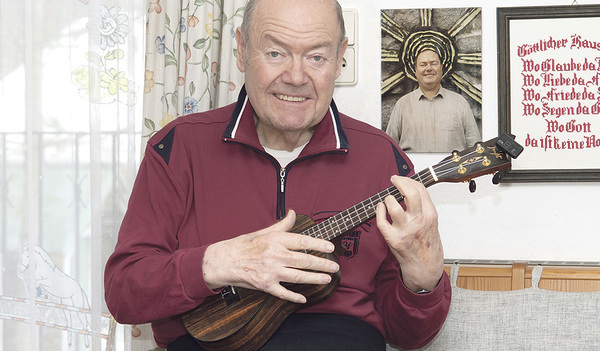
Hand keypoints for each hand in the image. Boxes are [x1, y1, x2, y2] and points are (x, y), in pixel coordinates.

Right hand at [202, 210, 338, 302]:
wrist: (223, 261)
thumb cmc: (243, 245)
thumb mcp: (263, 232)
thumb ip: (282, 225)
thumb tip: (293, 213)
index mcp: (275, 241)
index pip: (303, 241)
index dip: (319, 244)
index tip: (331, 247)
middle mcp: (275, 256)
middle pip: (305, 260)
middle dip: (323, 264)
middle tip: (335, 266)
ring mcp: (271, 272)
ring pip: (298, 277)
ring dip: (315, 279)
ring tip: (326, 279)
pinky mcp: (265, 285)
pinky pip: (283, 293)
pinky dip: (294, 297)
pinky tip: (304, 298)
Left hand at [375, 175, 443, 291]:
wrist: (426, 267)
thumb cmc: (427, 244)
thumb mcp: (431, 221)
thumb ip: (423, 206)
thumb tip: (410, 187)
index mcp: (429, 215)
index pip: (420, 189)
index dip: (409, 180)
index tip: (401, 179)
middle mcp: (418, 221)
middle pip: (410, 193)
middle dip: (399, 182)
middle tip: (393, 180)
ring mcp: (405, 230)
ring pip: (393, 206)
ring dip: (388, 199)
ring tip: (388, 200)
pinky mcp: (393, 240)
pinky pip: (381, 222)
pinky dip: (378, 211)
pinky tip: (380, 208)